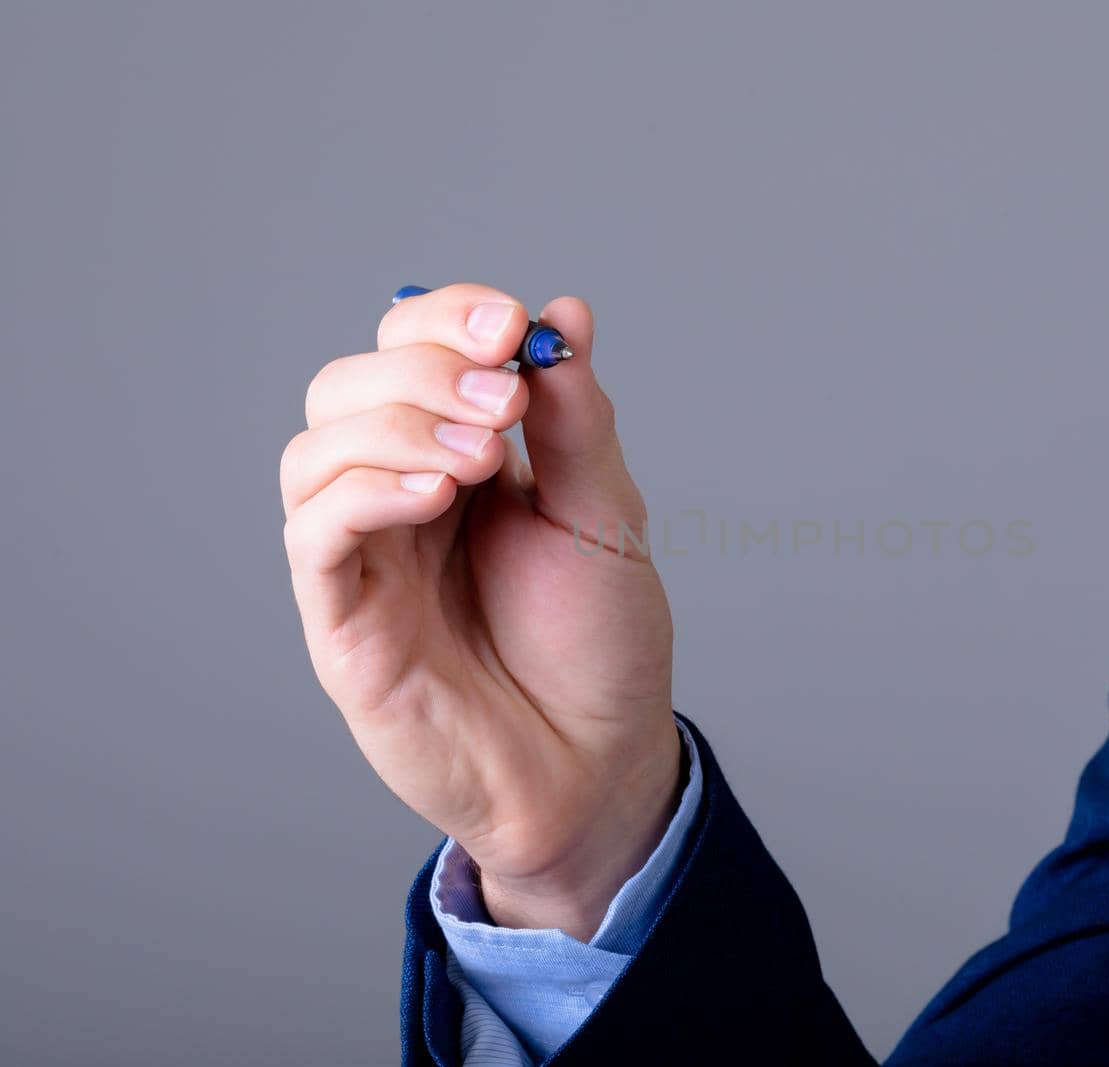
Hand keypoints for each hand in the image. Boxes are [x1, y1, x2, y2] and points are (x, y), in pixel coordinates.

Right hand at [280, 283, 680, 937]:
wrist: (596, 763)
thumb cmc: (599, 645)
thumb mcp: (605, 516)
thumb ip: (578, 421)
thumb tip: (564, 313)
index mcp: (463, 456)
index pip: (411, 350)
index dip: (447, 319)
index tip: (511, 326)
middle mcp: (400, 496)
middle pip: (349, 385)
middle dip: (424, 370)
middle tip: (506, 403)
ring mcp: (367, 558)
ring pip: (315, 449)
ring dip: (395, 426)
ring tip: (485, 457)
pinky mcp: (344, 621)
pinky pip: (315, 532)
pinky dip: (365, 491)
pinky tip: (438, 494)